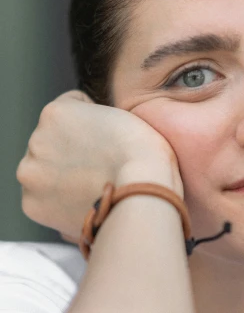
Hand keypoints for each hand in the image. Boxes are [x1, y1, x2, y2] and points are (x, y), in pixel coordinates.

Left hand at [17, 91, 182, 241]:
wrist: (141, 198)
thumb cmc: (143, 158)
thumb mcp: (121, 116)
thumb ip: (93, 120)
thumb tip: (85, 140)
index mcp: (54, 112)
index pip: (71, 107)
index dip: (96, 123)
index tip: (109, 140)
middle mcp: (35, 140)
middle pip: (53, 142)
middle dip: (74, 151)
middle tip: (102, 166)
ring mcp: (30, 174)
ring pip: (45, 171)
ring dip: (63, 176)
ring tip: (95, 187)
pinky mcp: (32, 205)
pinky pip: (45, 200)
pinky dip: (61, 202)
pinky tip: (85, 202)